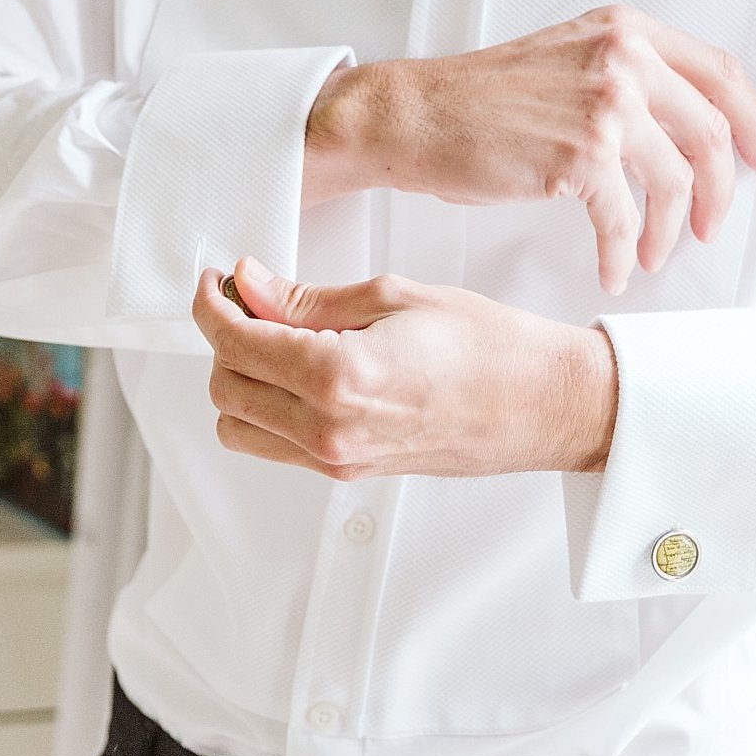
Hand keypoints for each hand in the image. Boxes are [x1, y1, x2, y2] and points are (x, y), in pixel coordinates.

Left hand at [190, 256, 616, 479]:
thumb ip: (309, 298)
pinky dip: (268, 408)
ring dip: (240, 379)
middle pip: (225, 386)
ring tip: (275, 337)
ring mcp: (338, 459)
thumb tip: (251, 285)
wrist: (544, 405)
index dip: (211, 305)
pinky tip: (299, 370)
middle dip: (225, 338)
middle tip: (251, 299)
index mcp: (338, 376)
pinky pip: (276, 446)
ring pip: (239, 425)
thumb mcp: (394, 297)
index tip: (217, 281)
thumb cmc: (489, 346)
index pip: (235, 342)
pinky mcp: (350, 474)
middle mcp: (330, 429)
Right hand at [303, 5, 755, 293]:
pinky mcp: (580, 155)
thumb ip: (624, 76)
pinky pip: (624, 220)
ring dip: (669, 231)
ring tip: (652, 253)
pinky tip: (614, 267)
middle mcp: (623, 58)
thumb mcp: (566, 59)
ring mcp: (605, 104)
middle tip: (708, 224)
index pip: (719, 72)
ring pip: (676, 183)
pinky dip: (624, 253)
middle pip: (711, 133)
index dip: (751, 121)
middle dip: (718, 192)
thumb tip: (679, 131)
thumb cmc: (476, 100)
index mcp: (624, 30)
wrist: (413, 116)